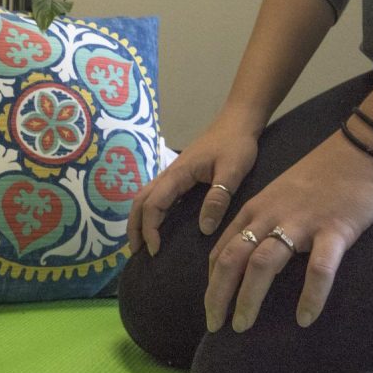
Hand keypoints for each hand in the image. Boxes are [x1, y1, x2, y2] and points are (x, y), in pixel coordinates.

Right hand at [128, 114, 259, 255]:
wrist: (238, 121)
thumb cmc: (236, 144)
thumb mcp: (232, 171)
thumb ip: (218, 198)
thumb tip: (203, 228)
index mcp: (178, 174)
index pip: (153, 204)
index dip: (150, 229)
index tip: (156, 250)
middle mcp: (169, 174)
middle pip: (139, 201)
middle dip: (134, 227)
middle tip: (137, 252)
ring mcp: (172, 173)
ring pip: (144, 197)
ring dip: (138, 219)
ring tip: (141, 242)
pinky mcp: (179, 175)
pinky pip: (156, 195)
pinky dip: (150, 211)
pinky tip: (158, 224)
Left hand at [204, 131, 372, 332]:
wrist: (361, 148)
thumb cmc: (321, 175)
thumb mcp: (279, 195)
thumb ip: (262, 222)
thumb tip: (247, 257)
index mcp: (256, 209)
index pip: (221, 250)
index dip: (212, 283)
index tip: (211, 309)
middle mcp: (271, 216)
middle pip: (232, 259)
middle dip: (218, 295)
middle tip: (215, 326)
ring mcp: (302, 222)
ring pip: (263, 264)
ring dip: (248, 298)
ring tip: (243, 326)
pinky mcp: (335, 229)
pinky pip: (319, 268)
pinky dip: (310, 296)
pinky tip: (305, 319)